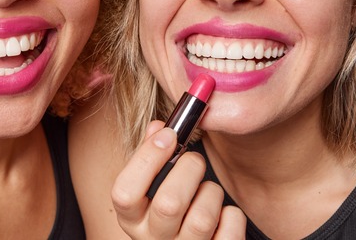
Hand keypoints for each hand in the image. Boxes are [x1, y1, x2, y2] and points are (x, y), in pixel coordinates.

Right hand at [112, 121, 246, 238]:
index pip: (124, 193)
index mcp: (131, 219)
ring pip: (202, 219)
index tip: (168, 135)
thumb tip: (160, 128)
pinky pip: (230, 228)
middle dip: (188, 169)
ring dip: (211, 192)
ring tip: (207, 190)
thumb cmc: (169, 205)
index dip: (147, 158)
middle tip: (194, 159)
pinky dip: (231, 214)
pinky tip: (221, 213)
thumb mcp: (151, 184)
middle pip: (169, 205)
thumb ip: (151, 154)